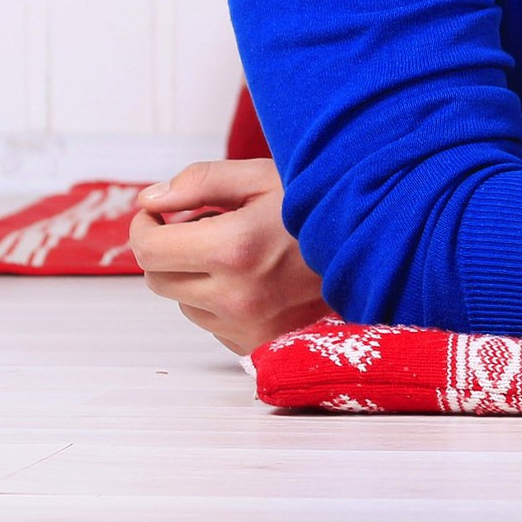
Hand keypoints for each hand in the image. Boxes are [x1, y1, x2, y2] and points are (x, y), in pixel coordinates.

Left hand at [128, 159, 331, 355]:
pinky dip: (217, 298)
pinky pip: (210, 321)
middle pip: (157, 278)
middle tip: (196, 226)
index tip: (161, 212)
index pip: (148, 248)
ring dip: (193, 274)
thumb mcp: (266, 177)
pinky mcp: (254, 344)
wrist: (376, 253)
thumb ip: (202, 181)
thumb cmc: (322, 211)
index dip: (145, 224)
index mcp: (235, 248)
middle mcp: (235, 295)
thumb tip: (150, 198)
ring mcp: (245, 325)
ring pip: (182, 301)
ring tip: (236, 251)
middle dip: (166, 249)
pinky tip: (251, 277)